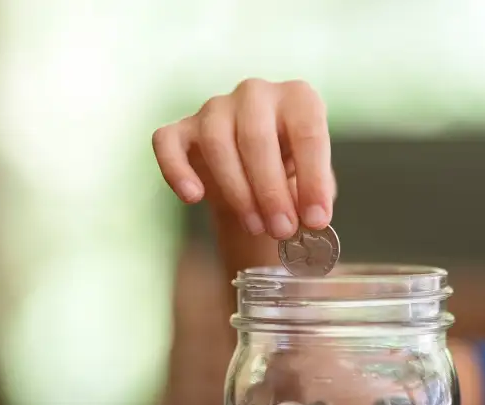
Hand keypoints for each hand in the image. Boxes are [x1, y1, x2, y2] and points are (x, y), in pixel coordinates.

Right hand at [152, 78, 335, 239]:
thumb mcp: (310, 180)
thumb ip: (312, 195)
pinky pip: (168, 143)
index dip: (314, 180)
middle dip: (271, 191)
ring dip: (237, 191)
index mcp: (298, 98)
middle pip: (257, 138)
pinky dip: (177, 171)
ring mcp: (215, 107)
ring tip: (256, 226)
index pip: (308, 133)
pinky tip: (194, 197)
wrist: (254, 170)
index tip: (316, 220)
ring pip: (216, 143)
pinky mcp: (182, 128)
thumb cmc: (290, 171)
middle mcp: (256, 93)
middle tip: (282, 230)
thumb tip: (311, 220)